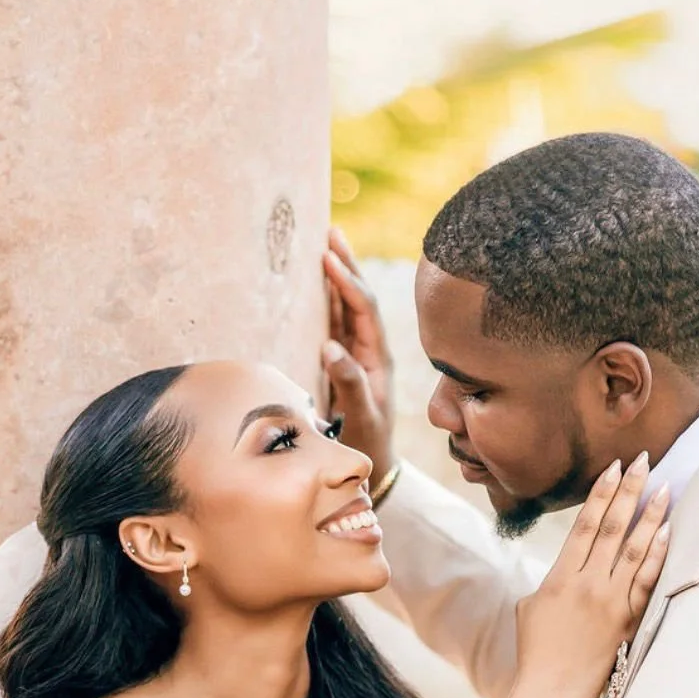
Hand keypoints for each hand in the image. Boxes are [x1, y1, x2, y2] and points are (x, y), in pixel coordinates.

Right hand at [322, 227, 395, 487]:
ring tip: (325, 243)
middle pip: (360, 297)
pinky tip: (319, 280)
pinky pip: (336, 322)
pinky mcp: (345, 361)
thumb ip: (350, 383)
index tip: (329, 259)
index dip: (348, 282)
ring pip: (347, 306)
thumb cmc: (370, 443)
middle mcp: (370, 349)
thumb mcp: (362, 416)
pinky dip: (328, 298)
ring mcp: (358, 354)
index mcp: (379, 357)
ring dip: (337, 275)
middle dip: (346, 264)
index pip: (365, 310)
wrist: (377, 466)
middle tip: (331, 231)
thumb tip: (329, 347)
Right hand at [505, 454, 669, 697]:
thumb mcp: (530, 609)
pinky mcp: (627, 621)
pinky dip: (657, 554)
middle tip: (642, 460)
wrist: (551, 694)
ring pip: (635, 549)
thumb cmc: (536, 654)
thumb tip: (570, 570)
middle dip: (628, 490)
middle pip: (612, 527)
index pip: (584, 526)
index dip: (600, 494)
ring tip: (663, 488)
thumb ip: (551, 581)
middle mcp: (587, 584)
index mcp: (559, 578)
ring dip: (650, 515)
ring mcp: (610, 601)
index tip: (611, 468)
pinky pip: (647, 581)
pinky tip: (666, 531)